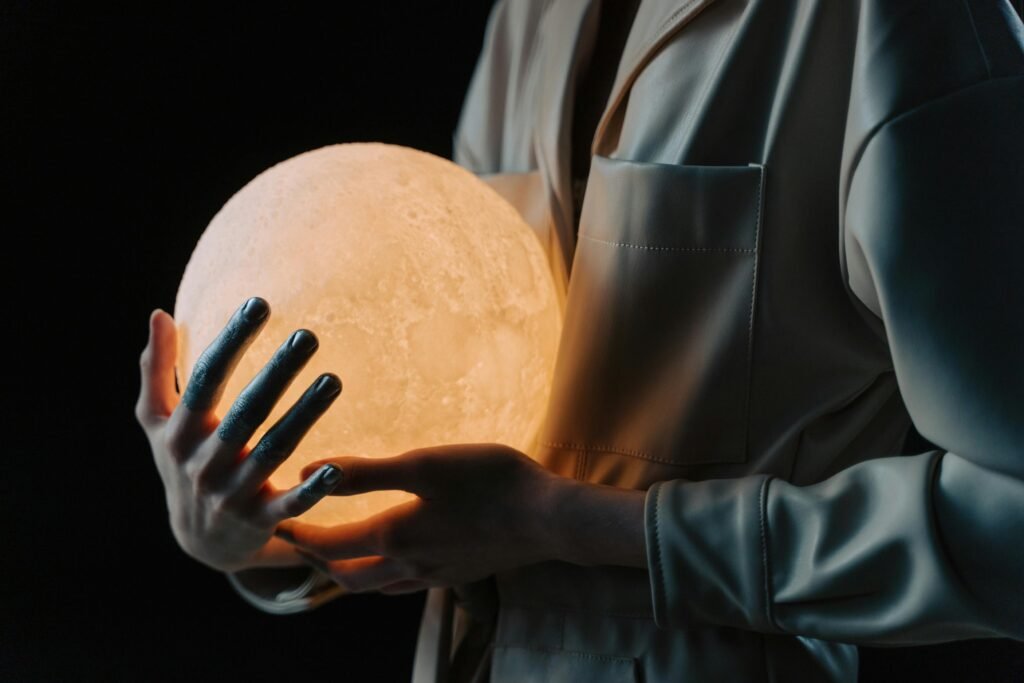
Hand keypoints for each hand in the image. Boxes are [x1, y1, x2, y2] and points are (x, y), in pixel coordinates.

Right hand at [134, 297, 343, 572]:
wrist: (199, 543)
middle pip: (246, 411)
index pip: (206, 379)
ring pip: (273, 450)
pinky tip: (338, 467)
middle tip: (308, 336)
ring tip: (334, 380)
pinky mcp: (261, 521)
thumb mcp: (159, 423)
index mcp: (180, 432)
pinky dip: (312, 487)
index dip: (232, 341)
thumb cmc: (182, 464)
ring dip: (304, 415)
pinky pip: (290, 504)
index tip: (259, 304)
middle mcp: (204, 462)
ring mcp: (233, 494)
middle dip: (277, 373)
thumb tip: (159, 313)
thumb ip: (157, 369)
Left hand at [274, 444, 647, 594]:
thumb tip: (309, 472)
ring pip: (379, 586)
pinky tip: (397, 559)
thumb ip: (365, 472)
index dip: (298, 539)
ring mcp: (437, 575)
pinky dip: (387, 575)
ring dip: (351, 572)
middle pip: (349, 578)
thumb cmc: (489, 482)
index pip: (330, 548)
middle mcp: (410, 566)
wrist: (550, 518)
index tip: (276, 526)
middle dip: (319, 563)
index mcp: (394, 537)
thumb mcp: (423, 465)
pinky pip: (409, 584)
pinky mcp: (462, 574)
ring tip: (339, 553)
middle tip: (301, 542)